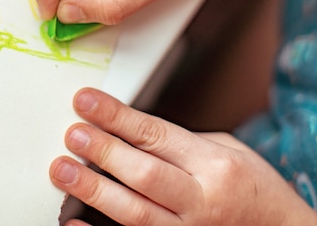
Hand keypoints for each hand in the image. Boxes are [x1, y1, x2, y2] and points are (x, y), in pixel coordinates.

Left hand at [50, 88, 316, 225]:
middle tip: (71, 133)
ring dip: (93, 190)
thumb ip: (180, 142)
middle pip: (143, 172)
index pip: (155, 134)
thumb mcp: (228, 151)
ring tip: (62, 170)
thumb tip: (128, 129)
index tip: (86, 102)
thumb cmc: (255, 191)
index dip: (116, 116)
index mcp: (215, 165)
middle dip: (102, 151)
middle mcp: (202, 200)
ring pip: (134, 212)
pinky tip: (74, 222)